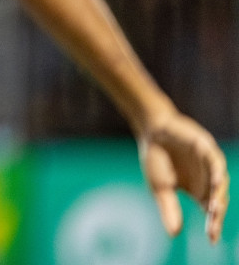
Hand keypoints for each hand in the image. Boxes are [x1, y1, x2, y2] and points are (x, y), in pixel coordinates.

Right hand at [138, 107, 228, 241]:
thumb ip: (169, 208)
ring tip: (214, 209)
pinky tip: (215, 182)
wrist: (151, 131)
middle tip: (212, 227)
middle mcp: (208, 180)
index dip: (213, 224)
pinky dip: (217, 172)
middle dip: (217, 215)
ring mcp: (209, 164)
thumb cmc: (155, 159)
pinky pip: (217, 162)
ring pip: (221, 183)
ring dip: (218, 196)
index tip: (211, 239)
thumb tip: (174, 234)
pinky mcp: (207, 148)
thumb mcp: (160, 188)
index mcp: (199, 191)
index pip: (211, 211)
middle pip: (218, 200)